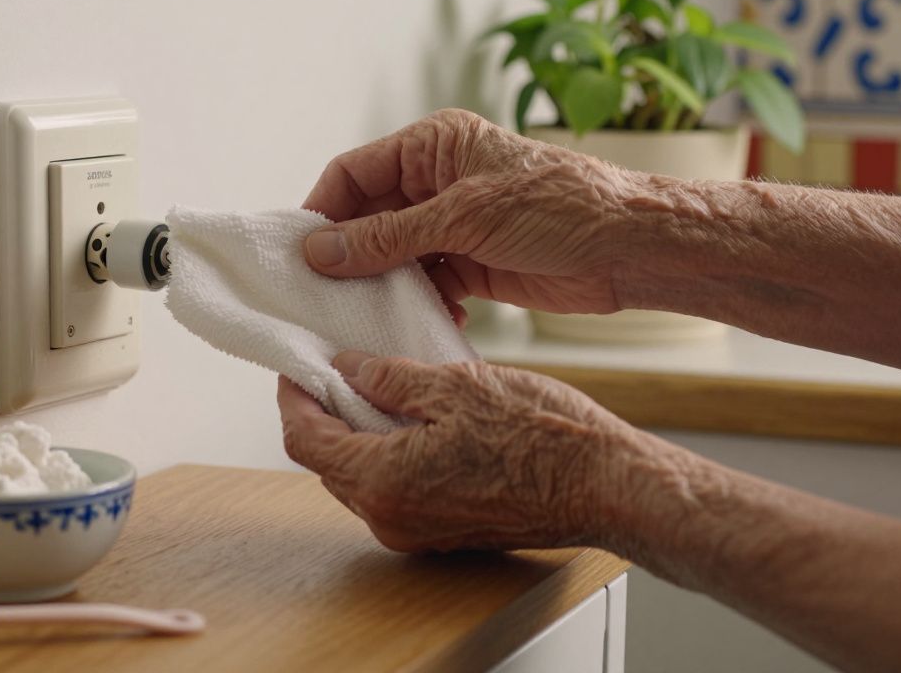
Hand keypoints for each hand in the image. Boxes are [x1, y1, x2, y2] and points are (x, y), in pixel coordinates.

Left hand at [277, 351, 645, 551]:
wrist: (607, 485)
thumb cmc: (544, 438)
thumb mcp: (455, 386)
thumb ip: (389, 378)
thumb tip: (348, 368)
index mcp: (384, 482)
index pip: (305, 440)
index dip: (293, 399)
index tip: (296, 368)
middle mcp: (392, 518)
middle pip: (328, 463)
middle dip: (323, 415)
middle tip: (331, 370)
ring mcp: (419, 532)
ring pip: (362, 479)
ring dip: (357, 436)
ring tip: (372, 387)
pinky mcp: (445, 531)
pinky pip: (396, 492)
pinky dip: (388, 455)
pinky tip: (409, 419)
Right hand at [301, 109, 645, 314]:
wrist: (629, 249)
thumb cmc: (558, 208)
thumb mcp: (463, 218)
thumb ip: (387, 237)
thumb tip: (320, 251)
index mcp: (433, 146)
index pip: (354, 172)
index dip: (322, 209)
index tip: (297, 252)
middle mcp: (437, 181)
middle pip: (368, 218)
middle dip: (347, 256)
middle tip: (319, 295)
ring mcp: (453, 224)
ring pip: (393, 256)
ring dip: (382, 286)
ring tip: (363, 317)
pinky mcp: (472, 263)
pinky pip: (425, 283)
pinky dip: (419, 303)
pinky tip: (420, 320)